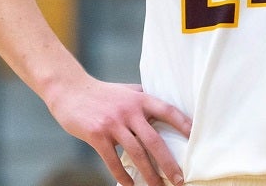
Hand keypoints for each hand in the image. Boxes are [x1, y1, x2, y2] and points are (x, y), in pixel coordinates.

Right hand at [46, 75, 191, 185]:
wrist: (69, 90)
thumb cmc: (101, 93)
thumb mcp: (126, 91)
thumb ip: (143, 99)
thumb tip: (164, 110)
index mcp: (140, 98)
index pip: (168, 111)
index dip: (183, 124)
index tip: (196, 139)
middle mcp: (129, 110)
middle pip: (154, 140)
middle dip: (168, 162)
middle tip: (179, 179)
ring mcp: (113, 123)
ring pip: (136, 153)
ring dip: (148, 174)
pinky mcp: (97, 134)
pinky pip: (113, 160)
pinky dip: (122, 175)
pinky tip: (129, 184)